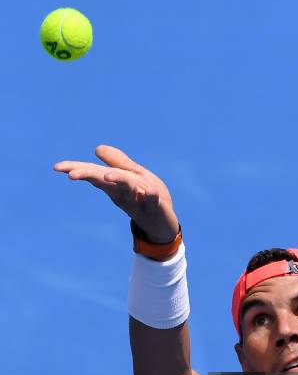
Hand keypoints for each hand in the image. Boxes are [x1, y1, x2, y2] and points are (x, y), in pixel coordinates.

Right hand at [54, 145, 178, 242]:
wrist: (163, 225)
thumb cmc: (146, 198)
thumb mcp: (133, 176)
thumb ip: (118, 163)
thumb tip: (97, 149)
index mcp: (115, 184)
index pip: (94, 174)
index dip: (77, 169)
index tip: (57, 167)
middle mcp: (123, 193)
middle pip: (105, 181)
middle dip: (89, 175)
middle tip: (71, 174)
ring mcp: (139, 202)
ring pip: (128, 189)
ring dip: (118, 181)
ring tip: (108, 175)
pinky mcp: (156, 208)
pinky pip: (153, 202)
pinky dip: (151, 197)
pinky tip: (151, 192)